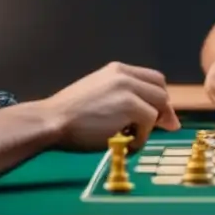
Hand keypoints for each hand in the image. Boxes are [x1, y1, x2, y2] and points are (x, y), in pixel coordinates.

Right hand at [41, 62, 180, 151]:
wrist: (51, 121)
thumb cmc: (70, 116)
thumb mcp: (100, 97)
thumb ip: (124, 100)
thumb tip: (152, 116)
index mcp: (117, 70)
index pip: (153, 79)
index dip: (159, 98)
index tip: (158, 116)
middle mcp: (124, 75)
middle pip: (161, 91)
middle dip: (163, 112)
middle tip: (157, 129)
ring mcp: (128, 89)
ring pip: (158, 107)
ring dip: (149, 127)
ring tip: (130, 138)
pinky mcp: (130, 105)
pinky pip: (149, 123)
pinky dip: (141, 137)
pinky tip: (125, 144)